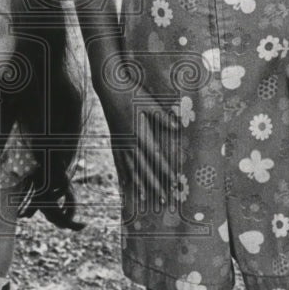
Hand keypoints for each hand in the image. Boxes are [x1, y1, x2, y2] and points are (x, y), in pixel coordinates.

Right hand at [96, 55, 179, 204]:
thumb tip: (178, 127)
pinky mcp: (115, 141)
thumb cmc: (131, 93)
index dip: (166, 171)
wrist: (109, 89)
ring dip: (140, 184)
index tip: (174, 184)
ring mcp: (121, 143)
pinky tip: (125, 183)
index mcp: (140, 135)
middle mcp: (130, 143)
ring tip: (145, 199)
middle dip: (155, 185)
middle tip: (163, 200)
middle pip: (145, 169)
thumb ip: (163, 117)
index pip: (156, 158)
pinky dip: (123, 173)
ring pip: (132, 169)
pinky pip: (119, 161)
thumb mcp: (150, 103)